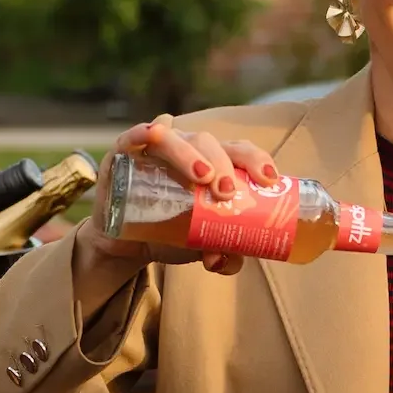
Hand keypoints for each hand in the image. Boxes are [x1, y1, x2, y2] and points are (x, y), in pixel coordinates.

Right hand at [71, 115, 283, 318]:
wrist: (126, 243)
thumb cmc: (171, 233)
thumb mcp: (202, 245)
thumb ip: (222, 253)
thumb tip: (224, 260)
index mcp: (213, 163)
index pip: (239, 150)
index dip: (256, 159)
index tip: (268, 179)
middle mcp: (187, 149)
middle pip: (211, 143)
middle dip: (224, 164)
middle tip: (228, 192)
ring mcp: (156, 149)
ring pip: (177, 138)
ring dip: (191, 154)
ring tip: (203, 177)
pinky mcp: (124, 153)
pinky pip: (134, 137)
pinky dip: (145, 132)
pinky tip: (155, 133)